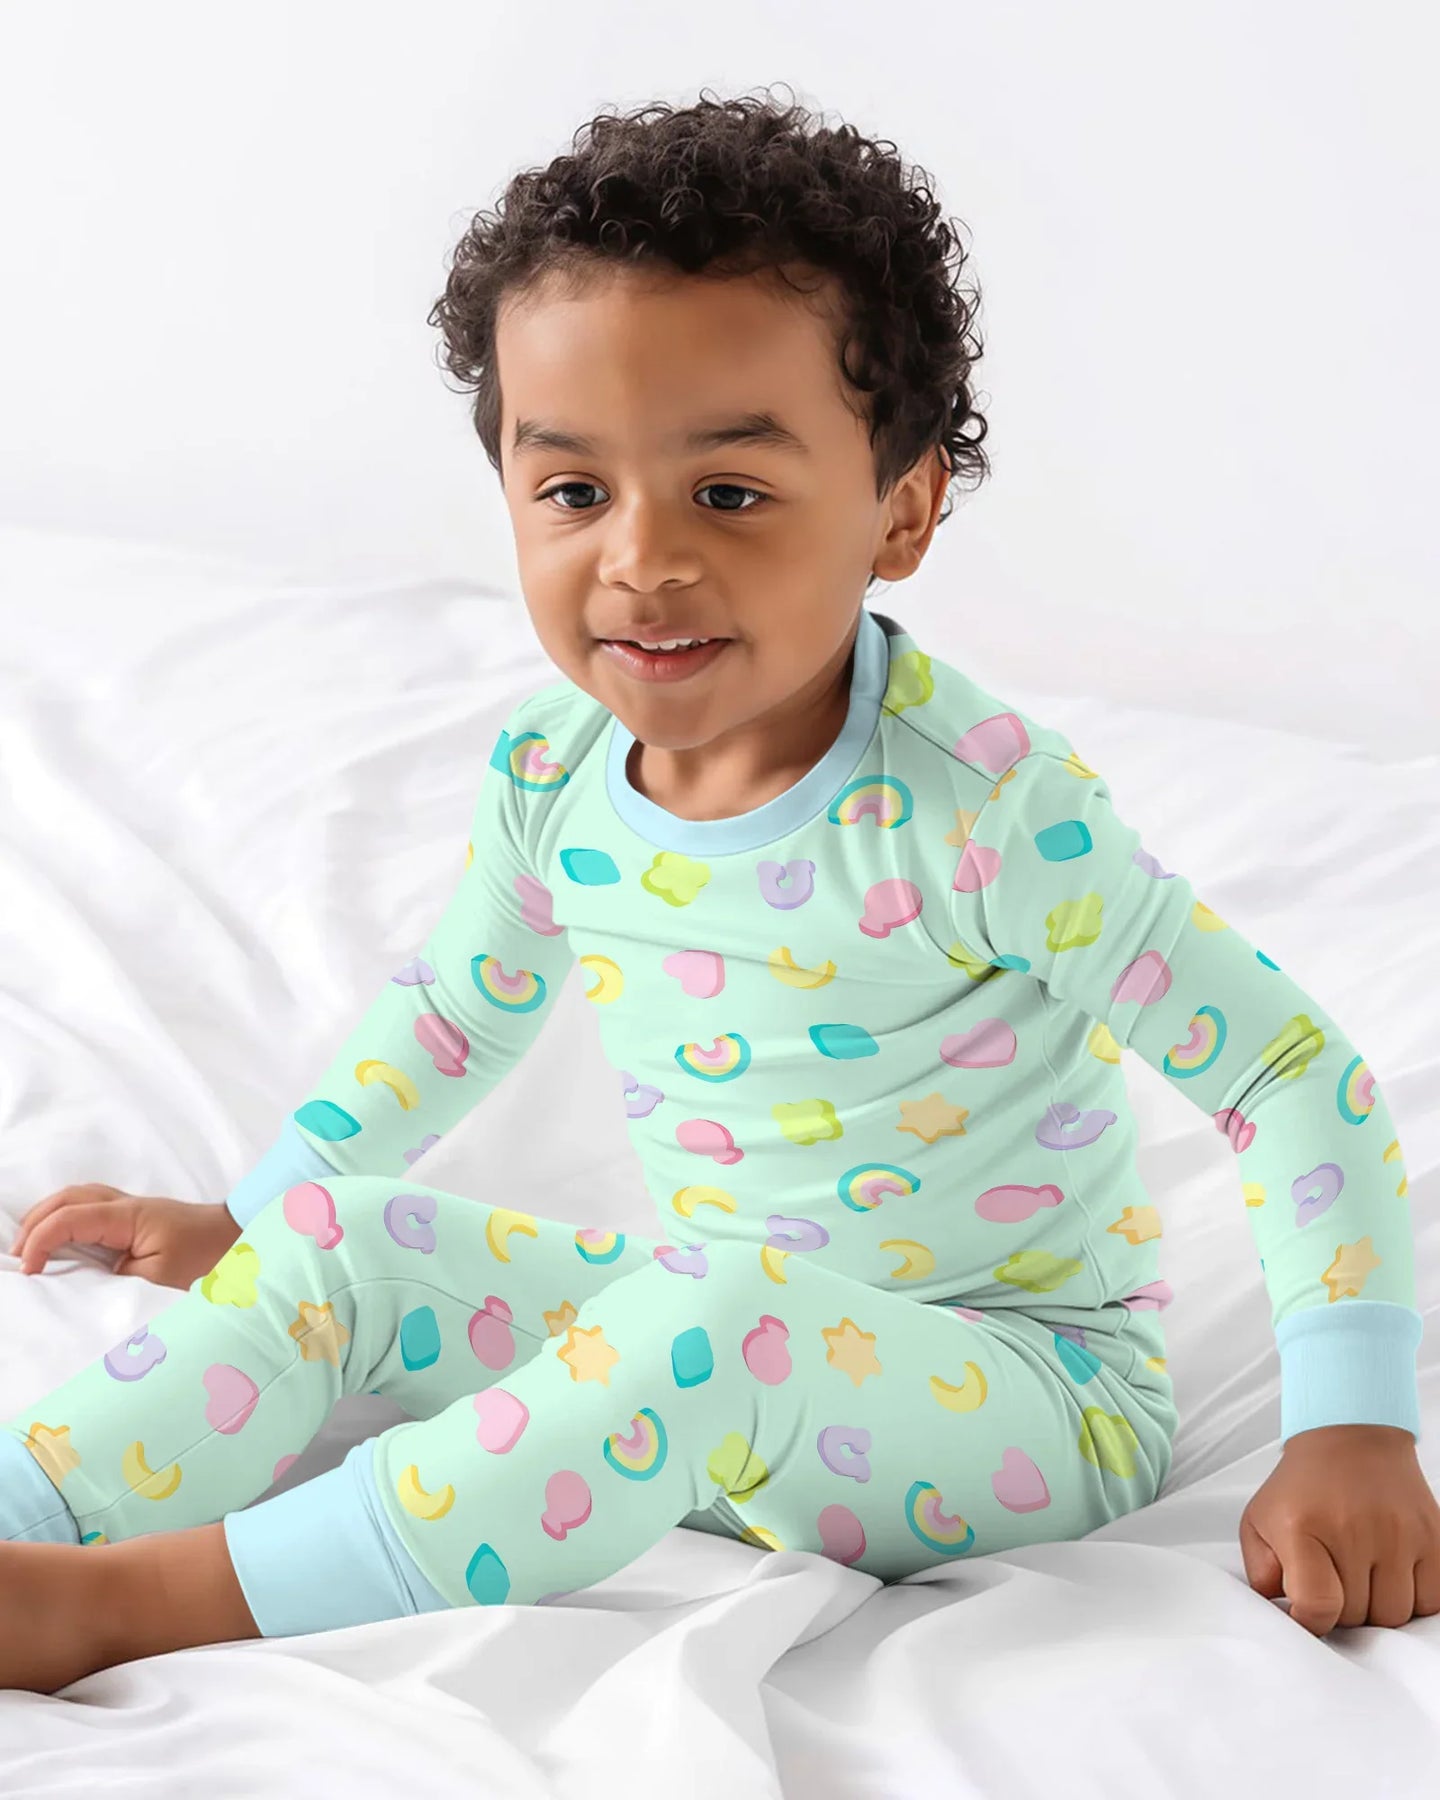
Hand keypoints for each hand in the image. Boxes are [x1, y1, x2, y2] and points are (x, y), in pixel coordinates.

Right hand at [8, 1186, 241, 1290]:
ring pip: (77, 1198)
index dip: (40, 1241)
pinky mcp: (135, 1217)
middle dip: (34, 1224)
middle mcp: (126, 1204)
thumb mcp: (160, 1279)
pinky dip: (65, 1218)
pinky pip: (90, 1207)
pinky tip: (58, 1239)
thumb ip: (116, 1279)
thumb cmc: (207, 1257)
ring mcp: (130, 1207)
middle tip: (16, 1258)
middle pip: (67, 1198)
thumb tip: (80, 1284)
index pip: (70, 1218)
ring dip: (48, 1217)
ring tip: (28, 1248)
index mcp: (129, 1216)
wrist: (241, 1239)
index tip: (28, 1272)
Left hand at [1239, 1423, 1439, 1635]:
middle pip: (1357, 1616)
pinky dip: (1413, 1598)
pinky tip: (1392, 1573)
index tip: (1307, 1609)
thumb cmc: (1303, 1486)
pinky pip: (1432, 1601)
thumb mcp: (1260, 1520)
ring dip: (1377, 1605)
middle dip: (1342, 1608)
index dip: (1311, 1620)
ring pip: (1395, 1615)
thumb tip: (1286, 1613)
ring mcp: (1398, 1534)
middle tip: (1334, 1577)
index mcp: (1302, 1526)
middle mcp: (1354, 1529)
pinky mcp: (1434, 1537)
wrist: (1351, 1437)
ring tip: (1362, 1573)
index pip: (1318, 1605)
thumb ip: (1261, 1573)